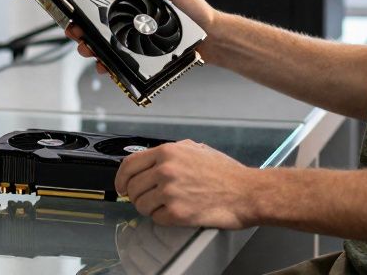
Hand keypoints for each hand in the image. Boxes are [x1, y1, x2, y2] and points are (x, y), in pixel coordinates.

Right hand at [65, 0, 224, 69]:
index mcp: (135, 3)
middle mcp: (131, 23)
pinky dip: (108, 66)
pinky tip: (104, 65)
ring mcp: (134, 41)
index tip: (73, 5)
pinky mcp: (140, 58)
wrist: (211, 37)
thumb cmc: (196, 11)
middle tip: (74, 29)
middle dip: (80, 28)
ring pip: (103, 46)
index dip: (86, 5)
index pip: (104, 3)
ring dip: (90, 48)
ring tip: (86, 47)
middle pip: (97, 26)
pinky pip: (120, 64)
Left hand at [115, 139, 257, 228]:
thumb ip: (170, 152)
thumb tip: (149, 159)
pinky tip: (177, 212)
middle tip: (148, 198)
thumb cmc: (225, 173)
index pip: (128, 165)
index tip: (121, 186)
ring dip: (150, 208)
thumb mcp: (196, 149)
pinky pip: (156, 218)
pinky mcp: (177, 213)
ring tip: (167, 205)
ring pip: (141, 205)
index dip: (121, 178)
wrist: (245, 193)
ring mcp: (170, 192)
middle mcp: (166, 170)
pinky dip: (163, 218)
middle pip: (132, 188)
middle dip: (137, 195)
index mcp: (168, 152)